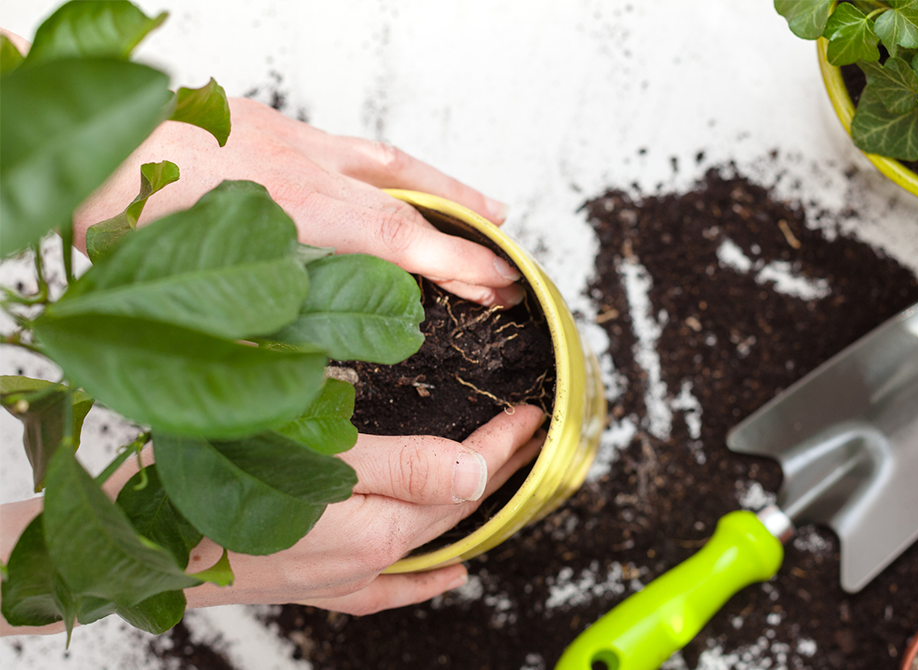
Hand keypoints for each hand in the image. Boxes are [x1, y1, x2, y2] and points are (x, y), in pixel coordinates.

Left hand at [74, 97, 523, 307]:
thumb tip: (308, 381)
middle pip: (410, 204)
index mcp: (300, 220)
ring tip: (486, 207)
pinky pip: (349, 143)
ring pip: (389, 164)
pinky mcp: (271, 124)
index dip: (462, 267)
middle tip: (508, 258)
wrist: (92, 134)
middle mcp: (310, 176)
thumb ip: (261, 339)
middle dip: (467, 233)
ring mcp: (294, 144)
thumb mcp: (190, 295)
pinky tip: (389, 172)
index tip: (504, 286)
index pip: (405, 245)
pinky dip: (385, 162)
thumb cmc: (128, 209)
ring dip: (443, 187)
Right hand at [182, 405, 545, 614]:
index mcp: (374, 527)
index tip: (533, 417)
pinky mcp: (313, 581)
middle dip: (495, 471)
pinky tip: (446, 574)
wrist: (133, 543)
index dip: (501, 444)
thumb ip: (405, 470)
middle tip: (528, 441)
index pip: (460, 479)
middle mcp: (365, 559)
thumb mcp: (315, 458)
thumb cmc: (209, 488)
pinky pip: (389, 584)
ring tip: (498, 485)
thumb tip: (477, 478)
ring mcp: (339, 575)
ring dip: (465, 509)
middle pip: (450, 510)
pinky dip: (423, 576)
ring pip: (425, 539)